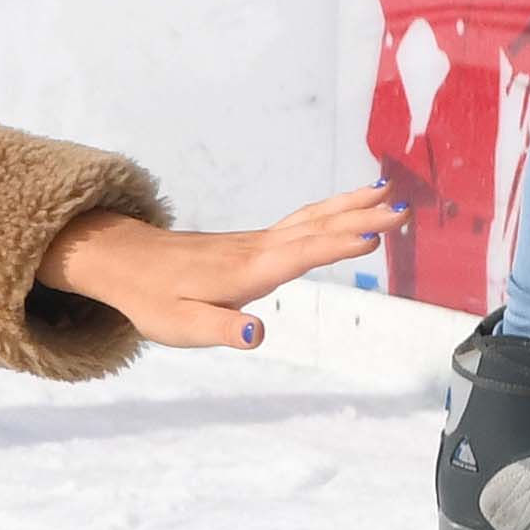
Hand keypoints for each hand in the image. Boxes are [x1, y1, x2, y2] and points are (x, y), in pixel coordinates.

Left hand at [35, 186, 407, 349]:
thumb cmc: (152, 299)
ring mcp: (256, 242)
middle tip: (405, 209)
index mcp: (244, 273)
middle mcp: (256, 251)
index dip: (336, 246)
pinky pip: (301, 221)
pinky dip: (332, 211)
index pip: (298, 256)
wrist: (125, 262)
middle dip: (360, 219)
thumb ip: (222, 328)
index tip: (374, 235)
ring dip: (351, 207)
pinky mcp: (253, 242)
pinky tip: (351, 209)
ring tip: (390, 195)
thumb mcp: (180, 326)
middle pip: (314, 229)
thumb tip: (258, 334)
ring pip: (310, 219)